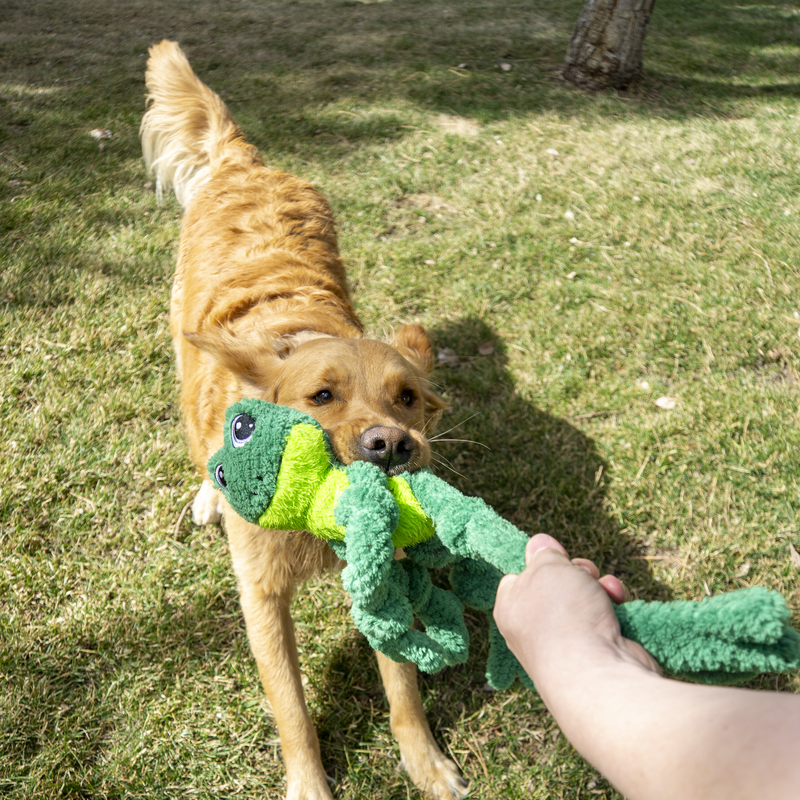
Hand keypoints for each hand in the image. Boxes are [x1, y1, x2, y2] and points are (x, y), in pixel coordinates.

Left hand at [494, 534, 659, 703]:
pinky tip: (619, 603)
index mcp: (510, 607)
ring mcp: (567, 642)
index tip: (552, 558)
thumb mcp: (547, 565)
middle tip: (582, 573)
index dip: (538, 563)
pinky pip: (604, 617)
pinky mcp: (597, 651)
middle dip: (576, 572)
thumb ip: (543, 552)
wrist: (599, 676)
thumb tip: (539, 545)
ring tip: (606, 590)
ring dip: (599, 586)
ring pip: (585, 598)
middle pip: (557, 584)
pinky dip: (614, 606)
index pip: (518, 577)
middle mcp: (534, 628)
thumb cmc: (562, 616)